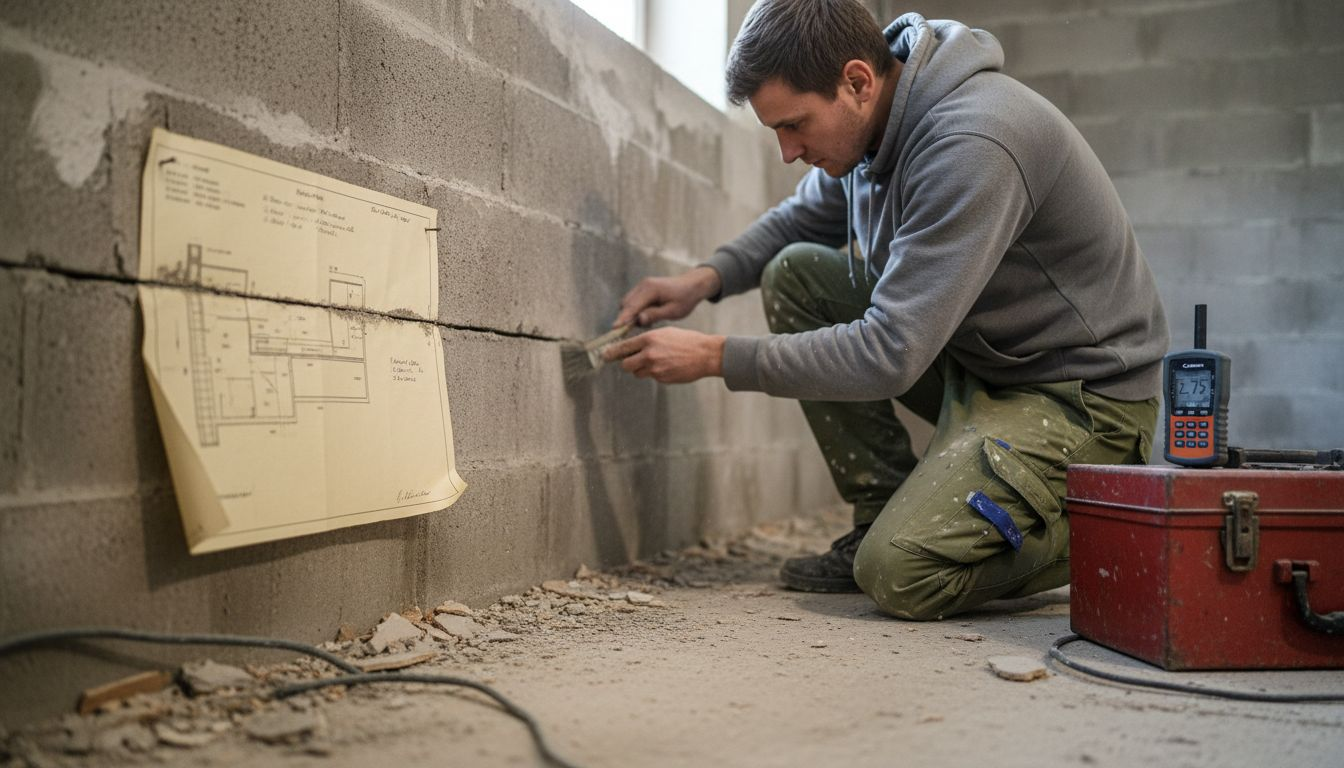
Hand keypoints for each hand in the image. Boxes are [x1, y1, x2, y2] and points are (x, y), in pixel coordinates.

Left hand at [603, 327, 725, 383]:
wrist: (706, 354)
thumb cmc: (687, 341)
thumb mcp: (665, 333)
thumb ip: (647, 339)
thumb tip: (632, 346)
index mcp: (649, 339)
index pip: (623, 348)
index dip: (611, 353)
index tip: (604, 356)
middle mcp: (649, 354)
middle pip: (625, 365)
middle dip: (627, 363)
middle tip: (633, 360)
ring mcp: (655, 369)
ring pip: (637, 373)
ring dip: (641, 369)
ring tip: (657, 361)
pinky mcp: (662, 379)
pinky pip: (651, 377)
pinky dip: (655, 373)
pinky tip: (668, 366)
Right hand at [614, 266, 721, 327]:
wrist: (692, 285)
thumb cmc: (685, 299)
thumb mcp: (673, 311)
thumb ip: (655, 315)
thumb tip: (638, 320)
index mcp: (651, 289)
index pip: (632, 306)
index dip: (623, 318)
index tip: (614, 328)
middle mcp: (644, 285)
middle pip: (626, 304)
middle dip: (626, 317)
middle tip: (635, 330)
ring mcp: (642, 285)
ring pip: (628, 302)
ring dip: (631, 314)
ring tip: (648, 322)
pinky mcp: (643, 288)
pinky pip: (633, 301)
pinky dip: (636, 310)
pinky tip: (648, 317)